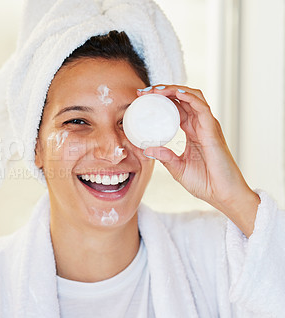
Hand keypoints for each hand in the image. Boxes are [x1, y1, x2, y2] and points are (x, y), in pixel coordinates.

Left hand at [139, 85, 259, 226]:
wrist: (223, 195)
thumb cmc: (205, 183)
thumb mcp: (177, 168)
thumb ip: (164, 156)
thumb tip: (146, 148)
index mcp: (192, 132)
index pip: (176, 108)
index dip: (160, 100)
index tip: (141, 100)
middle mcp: (200, 125)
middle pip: (183, 98)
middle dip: (163, 91)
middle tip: (144, 92)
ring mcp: (208, 126)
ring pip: (192, 97)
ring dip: (173, 90)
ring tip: (155, 90)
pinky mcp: (213, 130)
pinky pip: (201, 108)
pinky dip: (189, 97)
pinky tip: (176, 93)